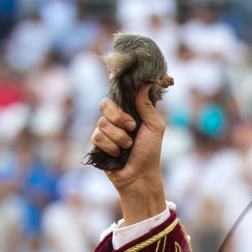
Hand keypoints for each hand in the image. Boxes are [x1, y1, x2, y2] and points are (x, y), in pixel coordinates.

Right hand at [90, 83, 166, 224]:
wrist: (139, 176)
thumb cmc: (150, 153)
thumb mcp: (154, 127)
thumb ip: (147, 106)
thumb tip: (146, 82)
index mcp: (130, 112)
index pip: (117, 93)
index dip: (114, 84)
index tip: (113, 75)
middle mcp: (115, 119)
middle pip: (105, 104)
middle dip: (119, 117)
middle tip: (132, 127)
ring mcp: (105, 131)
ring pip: (102, 122)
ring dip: (119, 137)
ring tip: (128, 147)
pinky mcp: (96, 144)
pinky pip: (97, 136)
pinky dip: (111, 147)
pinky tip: (117, 155)